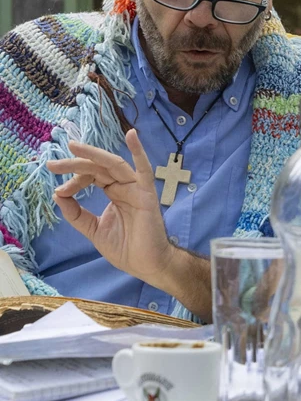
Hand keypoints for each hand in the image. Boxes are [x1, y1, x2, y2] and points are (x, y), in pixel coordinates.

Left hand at [46, 129, 174, 287]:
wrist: (147, 266)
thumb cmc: (126, 249)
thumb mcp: (93, 229)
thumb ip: (76, 213)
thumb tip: (57, 194)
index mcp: (113, 193)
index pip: (91, 177)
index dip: (73, 181)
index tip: (59, 190)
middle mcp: (123, 186)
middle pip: (97, 168)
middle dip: (75, 164)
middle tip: (53, 164)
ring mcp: (136, 188)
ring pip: (113, 164)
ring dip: (93, 154)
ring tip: (74, 147)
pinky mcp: (146, 194)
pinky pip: (144, 169)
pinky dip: (139, 151)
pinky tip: (131, 134)